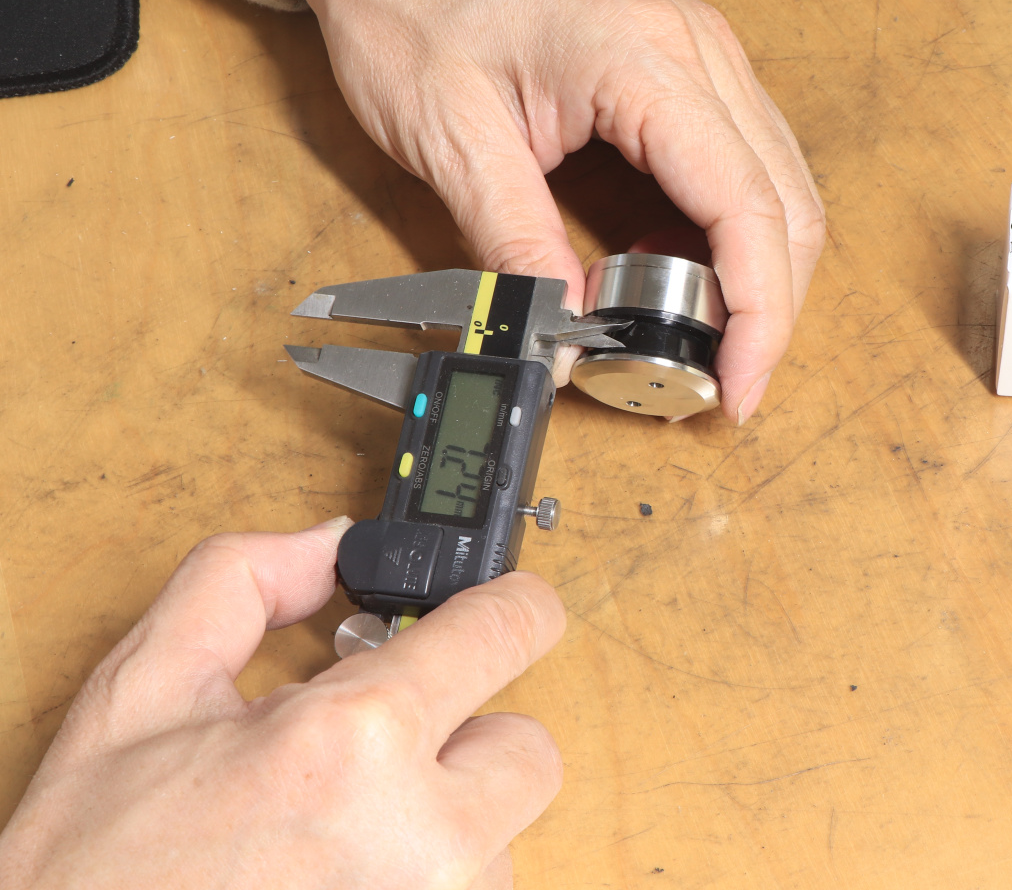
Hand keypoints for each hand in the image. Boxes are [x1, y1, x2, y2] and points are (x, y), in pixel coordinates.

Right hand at [0, 517, 565, 888]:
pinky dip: (426, 882)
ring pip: (501, 838)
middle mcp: (421, 838)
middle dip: (465, 737)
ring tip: (342, 835)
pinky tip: (345, 879)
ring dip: (445, 824)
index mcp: (354, 742)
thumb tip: (330, 544)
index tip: (513, 604)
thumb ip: (243, 582)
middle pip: (528, 750)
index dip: (512, 604)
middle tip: (385, 751)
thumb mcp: (142, 694)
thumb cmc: (95, 872)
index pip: (508, 632)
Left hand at [243, 0, 825, 421]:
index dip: (760, 314)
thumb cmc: (412, 4)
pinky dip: (725, 231)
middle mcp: (696, 47)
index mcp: (646, 58)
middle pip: (786, 204)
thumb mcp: (451, 139)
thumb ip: (515, 246)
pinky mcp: (687, 64)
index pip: (748, 207)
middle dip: (768, 308)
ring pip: (777, 186)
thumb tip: (563, 336)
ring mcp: (700, 50)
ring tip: (689, 331)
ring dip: (754, 271)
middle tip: (721, 381)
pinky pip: (743, 161)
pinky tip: (667, 261)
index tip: (738, 386)